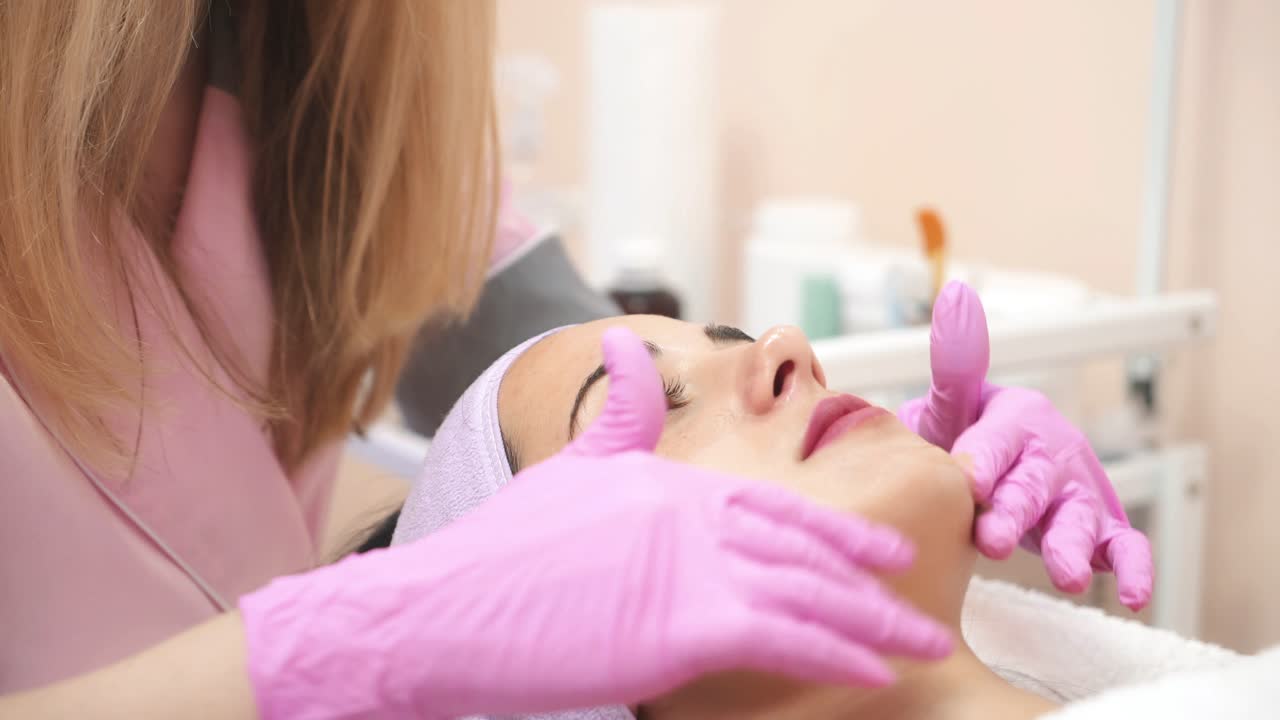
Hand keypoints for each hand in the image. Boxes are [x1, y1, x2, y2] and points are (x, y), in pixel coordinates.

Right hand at [241, 327, 951, 719]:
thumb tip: (626, 340)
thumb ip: (619, 415)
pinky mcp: (681, 624)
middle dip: (870, 577)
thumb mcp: (566, 470)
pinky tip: (874, 671)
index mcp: (670, 482)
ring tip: (921, 644)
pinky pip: (783, 638)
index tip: (880, 551)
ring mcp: (689, 566)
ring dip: (874, 623)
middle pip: (802, 546)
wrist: (437, 608)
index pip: (772, 505)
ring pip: (807, 592)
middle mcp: (691, 512)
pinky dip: (835, 653)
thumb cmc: (498, 553)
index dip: (834, 529)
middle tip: (926, 597)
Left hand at [899, 281, 1153, 610]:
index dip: (984, 461)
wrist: (983, 470)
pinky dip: (1134, 569)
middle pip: (1035, 484)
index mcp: (1016, 417)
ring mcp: (1078, 490)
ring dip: (1071, 546)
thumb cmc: (965, 436)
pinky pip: (1124, 547)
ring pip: (1079, 518)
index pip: (999, 439)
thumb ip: (955, 365)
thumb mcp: (953, 403)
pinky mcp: (1099, 526)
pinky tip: (1134, 596)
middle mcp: (1053, 450)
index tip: (967, 481)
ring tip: (1066, 577)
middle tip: (991, 539)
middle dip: (1016, 512)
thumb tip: (955, 298)